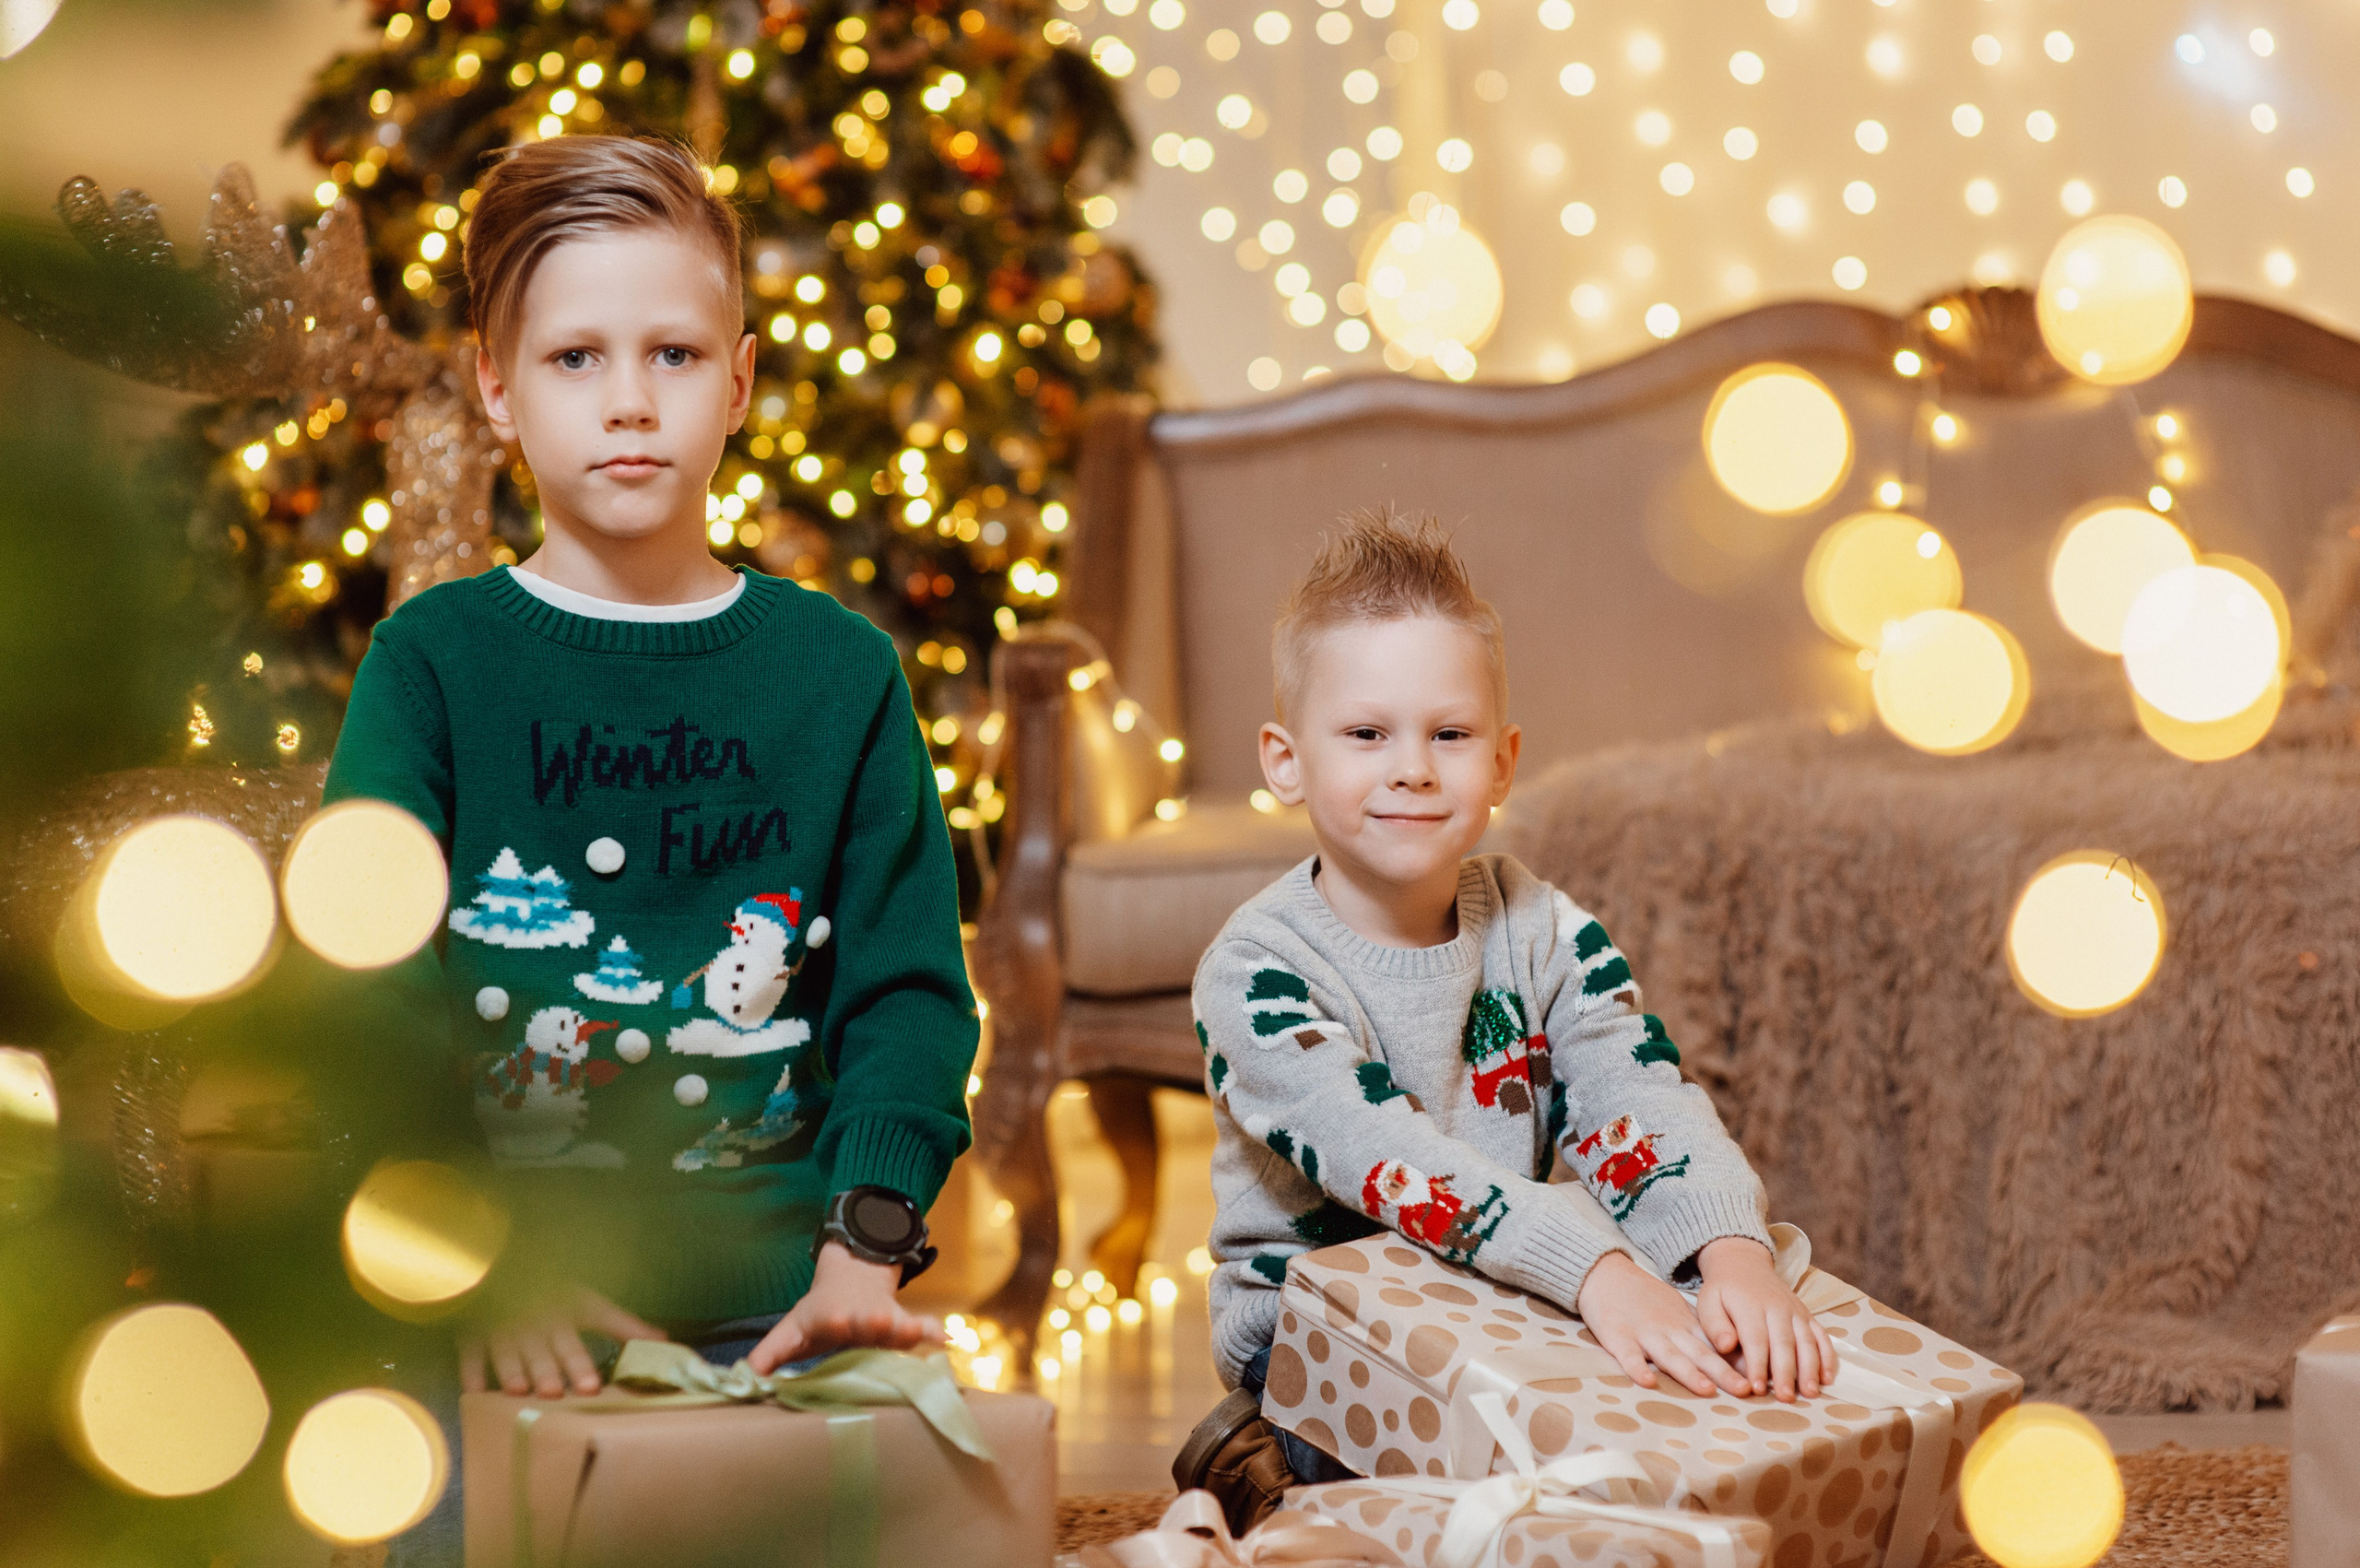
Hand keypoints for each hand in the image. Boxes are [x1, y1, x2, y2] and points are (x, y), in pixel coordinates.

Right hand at [459, 1284, 667, 1397]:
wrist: (501, 1263)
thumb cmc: (550, 1290)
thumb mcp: (588, 1302)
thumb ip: (623, 1325)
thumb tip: (664, 1340)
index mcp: (568, 1310)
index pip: (581, 1332)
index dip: (588, 1357)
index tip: (592, 1386)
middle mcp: (539, 1320)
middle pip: (546, 1348)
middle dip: (551, 1368)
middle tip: (556, 1391)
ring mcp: (505, 1326)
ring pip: (510, 1351)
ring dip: (515, 1370)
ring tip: (521, 1391)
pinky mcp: (475, 1333)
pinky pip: (472, 1353)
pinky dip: (472, 1372)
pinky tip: (475, 1392)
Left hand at [744, 1242, 942, 1374]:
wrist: (854, 1277)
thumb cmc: (818, 1316)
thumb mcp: (791, 1330)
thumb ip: (769, 1355)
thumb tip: (739, 1379)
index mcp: (826, 1317)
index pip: (826, 1320)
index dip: (829, 1324)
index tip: (835, 1324)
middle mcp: (856, 1317)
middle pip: (864, 1321)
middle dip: (870, 1323)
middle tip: (875, 1322)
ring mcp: (883, 1319)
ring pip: (896, 1324)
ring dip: (905, 1329)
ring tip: (915, 1332)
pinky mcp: (903, 1324)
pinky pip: (922, 1328)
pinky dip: (933, 1333)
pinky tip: (945, 1341)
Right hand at [1574, 1250, 1749, 1398]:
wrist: (1606, 1274)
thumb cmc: (1643, 1296)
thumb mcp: (1676, 1310)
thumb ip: (1698, 1332)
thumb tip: (1732, 1353)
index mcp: (1684, 1326)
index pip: (1715, 1347)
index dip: (1737, 1363)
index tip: (1759, 1379)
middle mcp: (1669, 1330)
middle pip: (1699, 1354)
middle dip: (1723, 1374)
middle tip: (1745, 1390)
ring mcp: (1644, 1334)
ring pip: (1669, 1356)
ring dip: (1689, 1373)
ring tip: (1707, 1390)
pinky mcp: (1618, 1337)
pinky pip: (1628, 1356)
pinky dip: (1637, 1369)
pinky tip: (1647, 1382)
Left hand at [1694, 1236, 1837, 1401]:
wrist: (1743, 1264)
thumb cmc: (1723, 1292)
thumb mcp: (1708, 1302)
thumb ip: (1715, 1326)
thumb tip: (1727, 1346)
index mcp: (1750, 1306)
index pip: (1756, 1339)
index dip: (1758, 1365)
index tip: (1757, 1389)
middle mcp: (1777, 1308)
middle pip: (1784, 1343)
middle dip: (1787, 1373)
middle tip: (1786, 1399)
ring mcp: (1795, 1311)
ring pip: (1807, 1341)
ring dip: (1811, 1368)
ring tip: (1811, 1393)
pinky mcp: (1807, 1315)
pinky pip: (1821, 1336)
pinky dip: (1827, 1357)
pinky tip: (1827, 1378)